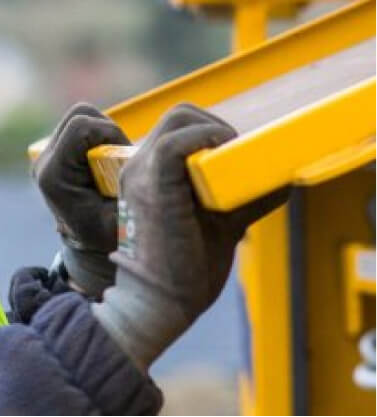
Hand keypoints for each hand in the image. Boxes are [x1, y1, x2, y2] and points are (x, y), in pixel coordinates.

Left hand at [33, 103, 130, 297]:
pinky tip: (107, 161)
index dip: (110, 135)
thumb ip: (134, 189)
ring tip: (115, 160)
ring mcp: (47, 155)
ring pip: (79, 116)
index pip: (81, 127)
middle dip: (107, 131)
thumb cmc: (111, 238)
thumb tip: (162, 160)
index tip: (124, 160)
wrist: (88, 250)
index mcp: (54, 175)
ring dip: (103, 132)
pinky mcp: (55, 151)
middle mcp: (44, 161)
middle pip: (78, 114)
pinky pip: (79, 127)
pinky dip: (99, 136)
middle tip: (122, 159)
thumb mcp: (125, 218)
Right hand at [92, 103, 289, 369]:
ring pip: (178, 120)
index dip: (211, 130)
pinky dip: (205, 142)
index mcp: (149, 172)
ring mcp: (143, 174)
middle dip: (217, 124)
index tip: (235, 154)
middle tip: (238, 154)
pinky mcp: (154, 188)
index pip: (178, 125)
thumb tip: (279, 179)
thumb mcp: (218, 224)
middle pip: (179, 114)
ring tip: (233, 160)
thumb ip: (239, 199)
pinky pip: (175, 145)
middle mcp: (140, 166)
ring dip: (215, 131)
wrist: (155, 304)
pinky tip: (225, 163)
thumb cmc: (182, 271)